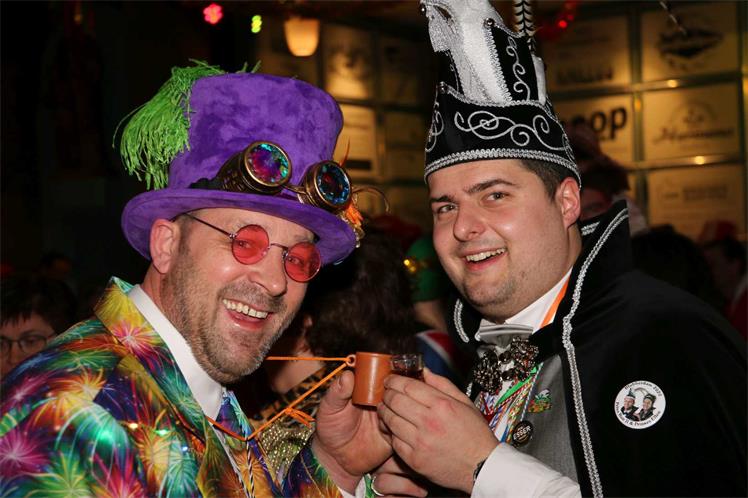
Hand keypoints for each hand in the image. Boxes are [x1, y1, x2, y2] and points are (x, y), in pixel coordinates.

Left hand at [312, 370, 391, 492]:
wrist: (336, 458)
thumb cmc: (330, 429)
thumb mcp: (329, 408)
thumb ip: (337, 392)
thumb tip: (347, 375)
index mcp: (365, 389)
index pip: (380, 373)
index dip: (386, 370)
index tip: (387, 373)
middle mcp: (379, 400)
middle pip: (395, 388)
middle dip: (394, 390)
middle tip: (383, 398)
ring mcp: (388, 415)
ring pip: (403, 406)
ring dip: (396, 409)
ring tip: (378, 418)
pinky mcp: (394, 433)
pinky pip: (404, 427)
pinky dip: (398, 426)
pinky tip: (383, 431)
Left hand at [378, 369, 496, 493]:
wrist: (482, 467)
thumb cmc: (475, 435)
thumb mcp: (465, 403)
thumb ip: (442, 384)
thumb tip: (424, 371)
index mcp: (442, 405)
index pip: (408, 386)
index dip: (394, 380)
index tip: (390, 379)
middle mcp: (429, 422)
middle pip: (395, 400)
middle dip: (386, 393)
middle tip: (386, 392)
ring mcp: (420, 442)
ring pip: (390, 420)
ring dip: (384, 411)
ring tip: (386, 408)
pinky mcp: (414, 460)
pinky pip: (393, 441)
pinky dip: (390, 432)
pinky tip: (393, 428)